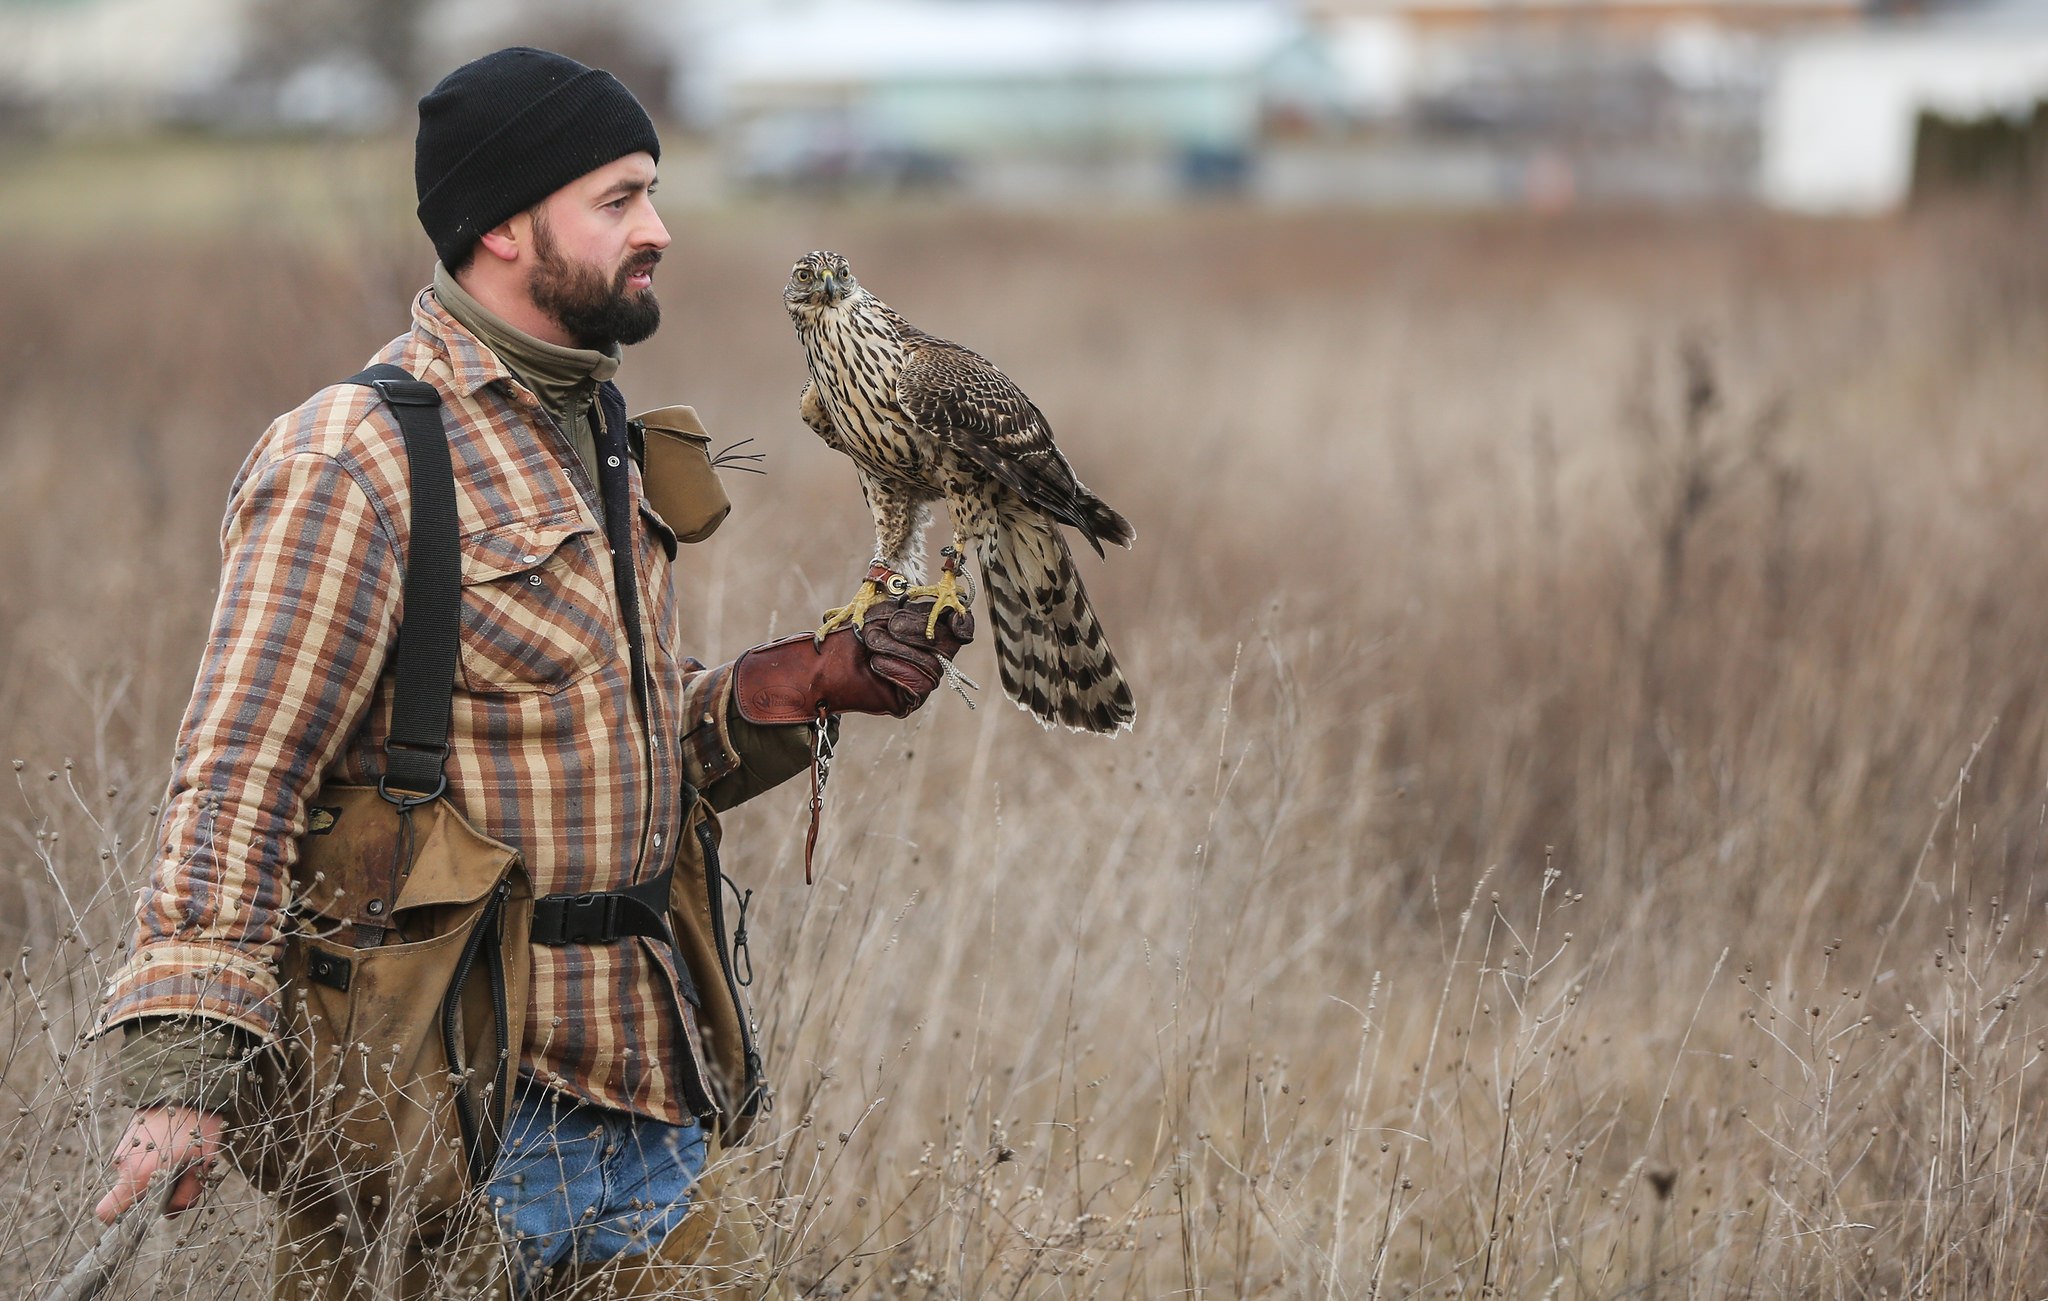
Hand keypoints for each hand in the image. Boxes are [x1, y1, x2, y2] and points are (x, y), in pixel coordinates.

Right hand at [94, 1106, 223, 1222]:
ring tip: (179, 1155)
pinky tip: (172, 1144)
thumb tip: (168, 1214)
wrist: (187, 1086)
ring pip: (133, 1176)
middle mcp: (124, 1163)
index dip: (120, 1220)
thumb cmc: (199, 1128)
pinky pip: (136, 1159)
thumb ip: (186, 1196)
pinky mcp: (127, 1138)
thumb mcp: (203, 1166)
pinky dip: (150, 1159)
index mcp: (137, 1175)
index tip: (142, 1215)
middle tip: (177, 1178)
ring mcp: (123, 1149)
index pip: (107, 1212)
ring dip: (152, 1174)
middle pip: (127, 1195)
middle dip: (148, 1194)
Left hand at [734, 596, 975, 722]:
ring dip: (896, 648)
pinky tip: (876, 663)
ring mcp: (924, 678)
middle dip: (917, 630)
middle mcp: (932, 655)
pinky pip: (920, 685)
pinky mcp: (912, 699)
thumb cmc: (852, 632)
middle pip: (947, 643)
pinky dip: (896, 669)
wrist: (824, 664)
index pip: (961, 628)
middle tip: (889, 624)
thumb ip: (908, 603)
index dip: (963, 623)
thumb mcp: (880, 609)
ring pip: (932, 665)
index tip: (953, 617)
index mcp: (929, 628)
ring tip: (871, 643)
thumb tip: (939, 600)